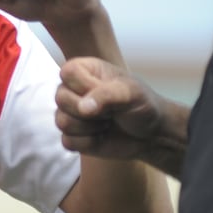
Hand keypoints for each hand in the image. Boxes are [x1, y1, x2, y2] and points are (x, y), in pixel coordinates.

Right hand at [57, 57, 186, 174]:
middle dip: (89, 111)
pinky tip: (102, 136)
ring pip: (62, 122)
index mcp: (85, 70)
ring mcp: (71, 113)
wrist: (152, 134)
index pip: (67, 73)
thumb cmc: (142, 105)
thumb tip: (82, 108)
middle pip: (60, 98)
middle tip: (110, 111)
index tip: (105, 91)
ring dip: (90, 128)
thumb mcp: (130, 93)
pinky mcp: (73, 136)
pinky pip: (67, 142)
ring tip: (107, 123)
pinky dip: (88, 142)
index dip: (84, 86)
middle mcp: (73, 90)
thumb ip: (106, 95)